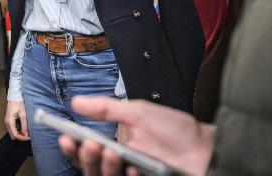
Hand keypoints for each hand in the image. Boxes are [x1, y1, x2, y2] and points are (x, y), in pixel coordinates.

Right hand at [4, 100, 30, 141]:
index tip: (29, 137)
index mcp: (9, 122)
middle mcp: (7, 123)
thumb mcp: (23, 114)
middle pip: (13, 135)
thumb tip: (26, 134)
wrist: (14, 97)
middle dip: (21, 137)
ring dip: (19, 134)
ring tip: (27, 132)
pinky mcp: (9, 121)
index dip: (22, 138)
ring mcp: (7, 122)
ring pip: (13, 133)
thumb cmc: (18, 103)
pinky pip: (13, 129)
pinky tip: (23, 128)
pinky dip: (18, 131)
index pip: (15, 135)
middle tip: (28, 135)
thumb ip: (24, 125)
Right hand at [57, 96, 214, 175]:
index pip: (84, 151)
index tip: (65, 137)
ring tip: (112, 153)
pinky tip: (133, 169)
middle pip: (90, 168)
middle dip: (85, 157)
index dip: (72, 147)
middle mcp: (120, 164)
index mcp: (114, 145)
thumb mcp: (138, 112)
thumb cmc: (176, 130)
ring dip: (103, 167)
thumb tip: (76, 102)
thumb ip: (106, 108)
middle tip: (90, 143)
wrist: (206, 149)